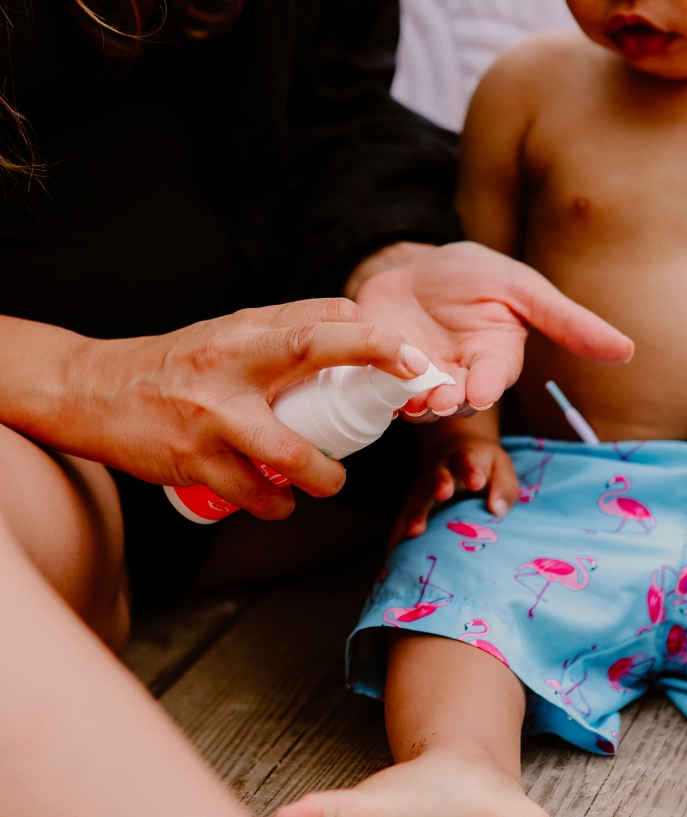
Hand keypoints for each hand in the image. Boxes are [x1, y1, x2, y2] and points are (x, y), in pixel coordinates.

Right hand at [5, 301, 427, 519]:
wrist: (94, 391)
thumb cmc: (177, 362)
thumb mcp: (230, 333)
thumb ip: (286, 329)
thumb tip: (352, 324)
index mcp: (244, 333)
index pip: (319, 322)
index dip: (373, 338)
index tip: (411, 359)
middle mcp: (231, 368)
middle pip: (312, 357)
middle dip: (371, 363)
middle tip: (399, 404)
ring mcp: (212, 418)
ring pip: (290, 455)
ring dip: (324, 477)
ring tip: (329, 480)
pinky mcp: (194, 461)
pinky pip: (255, 495)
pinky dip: (277, 504)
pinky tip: (279, 501)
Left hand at [348, 241, 633, 414]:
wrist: (414, 267)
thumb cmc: (474, 276)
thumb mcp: (521, 288)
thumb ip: (566, 321)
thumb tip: (629, 351)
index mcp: (495, 357)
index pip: (495, 377)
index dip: (487, 385)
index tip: (480, 391)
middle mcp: (460, 376)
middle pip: (456, 400)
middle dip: (447, 402)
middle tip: (437, 400)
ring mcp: (421, 377)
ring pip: (419, 401)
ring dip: (414, 403)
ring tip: (408, 397)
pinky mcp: (385, 371)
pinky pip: (382, 385)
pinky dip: (379, 387)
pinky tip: (375, 382)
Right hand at [389, 433, 518, 548]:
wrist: (457, 456)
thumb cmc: (486, 469)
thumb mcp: (502, 469)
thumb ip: (503, 487)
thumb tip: (496, 510)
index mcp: (465, 458)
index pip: (467, 461)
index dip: (471, 470)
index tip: (477, 482)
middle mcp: (440, 471)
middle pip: (437, 475)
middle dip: (439, 483)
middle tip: (442, 493)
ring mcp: (424, 488)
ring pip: (417, 496)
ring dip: (414, 512)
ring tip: (413, 531)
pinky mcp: (414, 506)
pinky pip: (402, 518)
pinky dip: (398, 534)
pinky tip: (395, 552)